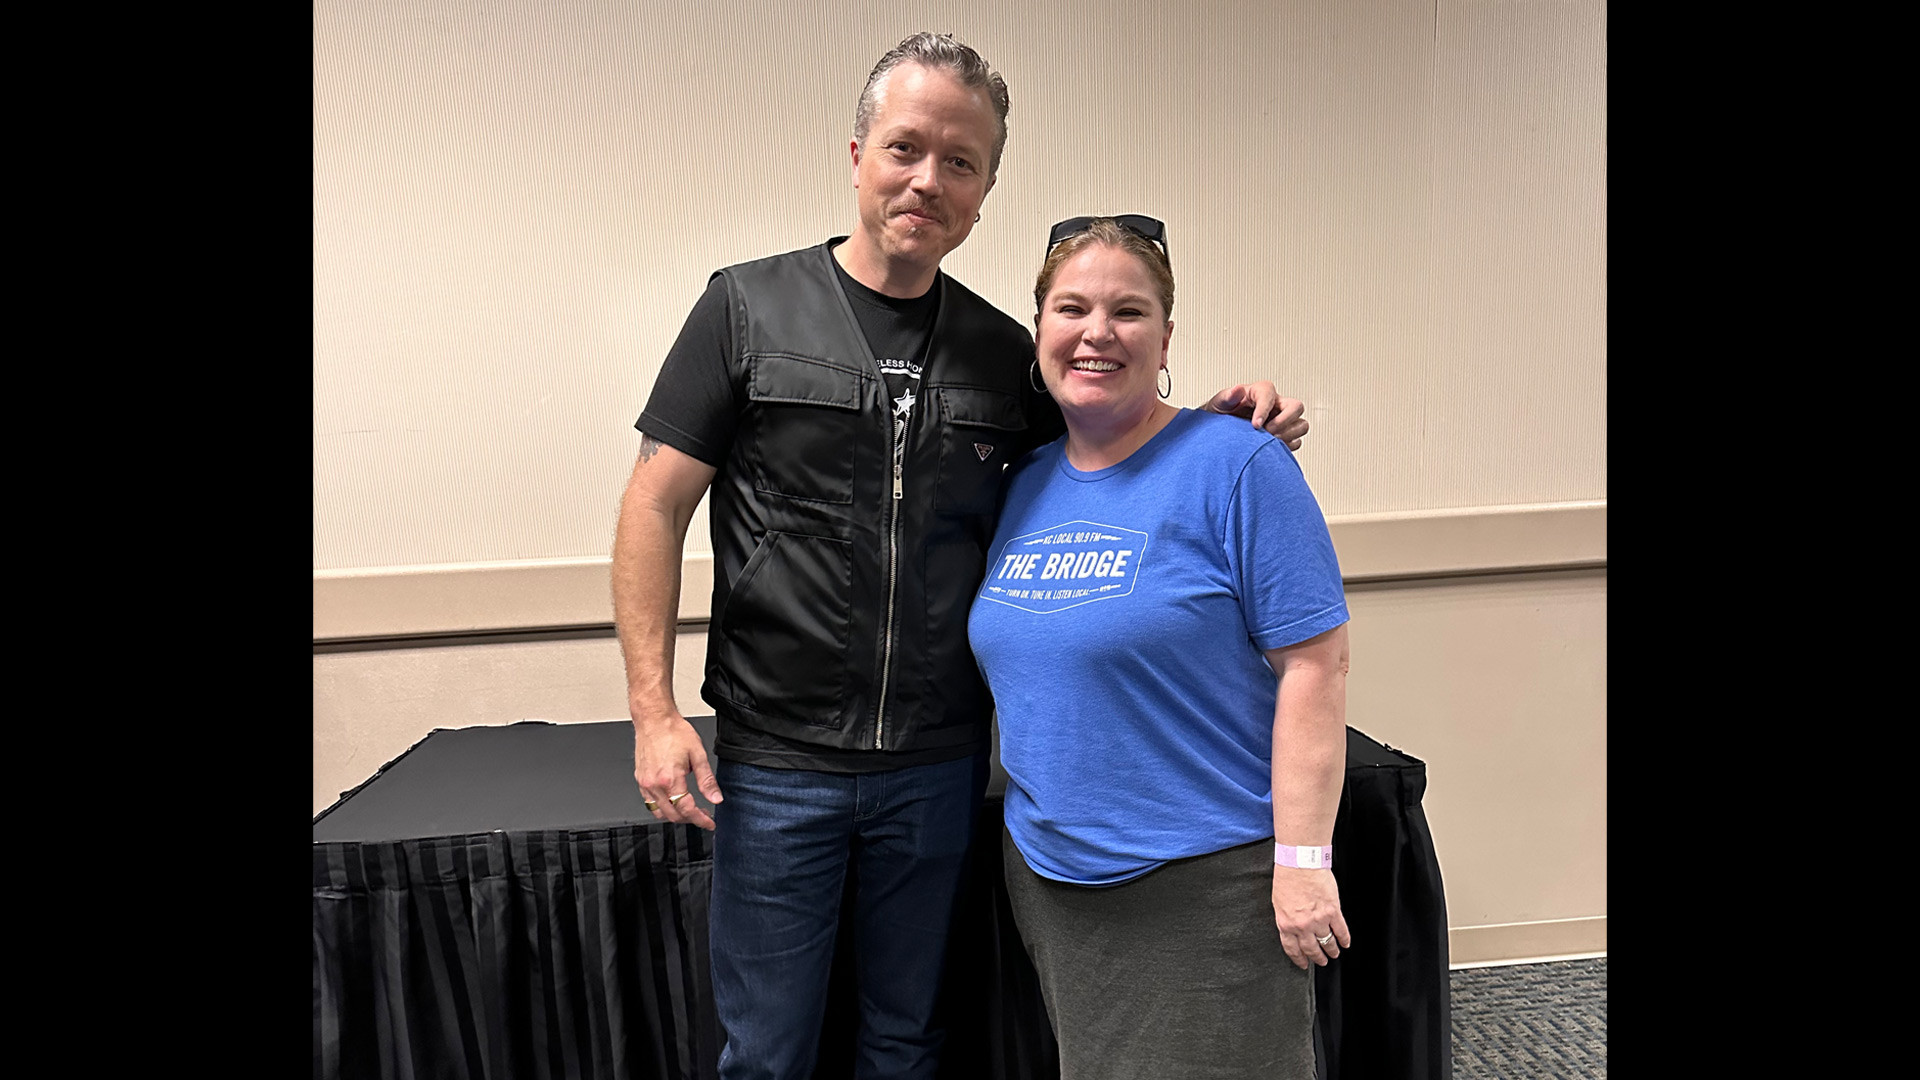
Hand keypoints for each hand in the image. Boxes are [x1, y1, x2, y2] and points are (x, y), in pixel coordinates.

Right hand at [632, 711, 723, 829]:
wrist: (654, 719)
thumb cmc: (674, 731)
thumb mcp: (698, 755)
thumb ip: (707, 780)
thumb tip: (715, 798)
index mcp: (670, 779)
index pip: (687, 809)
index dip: (700, 819)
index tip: (709, 823)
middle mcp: (654, 784)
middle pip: (673, 815)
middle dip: (690, 819)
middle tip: (704, 815)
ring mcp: (645, 783)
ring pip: (660, 812)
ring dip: (676, 816)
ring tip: (689, 809)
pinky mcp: (640, 780)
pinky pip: (650, 803)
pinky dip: (662, 808)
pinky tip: (673, 801)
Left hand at [1201, 382, 1308, 449]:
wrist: (1221, 430)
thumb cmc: (1222, 413)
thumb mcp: (1220, 402)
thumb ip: (1228, 396)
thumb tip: (1237, 389)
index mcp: (1261, 391)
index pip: (1270, 395)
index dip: (1264, 410)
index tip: (1255, 425)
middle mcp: (1276, 404)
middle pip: (1297, 407)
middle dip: (1284, 421)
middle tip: (1267, 432)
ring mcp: (1283, 420)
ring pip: (1302, 425)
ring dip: (1289, 435)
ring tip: (1269, 443)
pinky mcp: (1284, 436)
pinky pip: (1296, 442)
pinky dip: (1287, 447)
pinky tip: (1270, 449)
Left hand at [1272, 865, 1350, 968]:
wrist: (1300, 863)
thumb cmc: (1287, 878)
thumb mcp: (1278, 903)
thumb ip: (1286, 918)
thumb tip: (1291, 929)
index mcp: (1286, 924)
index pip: (1292, 949)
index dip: (1299, 959)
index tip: (1304, 964)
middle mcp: (1302, 926)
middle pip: (1311, 949)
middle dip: (1317, 958)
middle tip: (1322, 961)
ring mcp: (1318, 920)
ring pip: (1327, 942)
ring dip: (1332, 950)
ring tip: (1334, 954)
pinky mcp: (1332, 911)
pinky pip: (1340, 930)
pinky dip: (1344, 938)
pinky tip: (1345, 943)